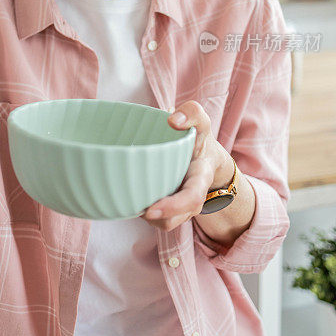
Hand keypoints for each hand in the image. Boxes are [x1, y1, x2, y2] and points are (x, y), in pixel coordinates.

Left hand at [140, 100, 232, 231]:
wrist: (205, 158)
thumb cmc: (199, 140)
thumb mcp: (200, 122)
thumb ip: (192, 113)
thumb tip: (172, 119)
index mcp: (200, 179)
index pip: (191, 199)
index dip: (172, 207)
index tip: (151, 209)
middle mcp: (192, 200)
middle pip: (174, 219)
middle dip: (155, 218)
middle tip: (135, 208)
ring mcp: (181, 209)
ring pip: (162, 223)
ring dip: (145, 215)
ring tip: (130, 195)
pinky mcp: (169, 210)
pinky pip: (155, 219)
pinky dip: (142, 210)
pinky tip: (131, 195)